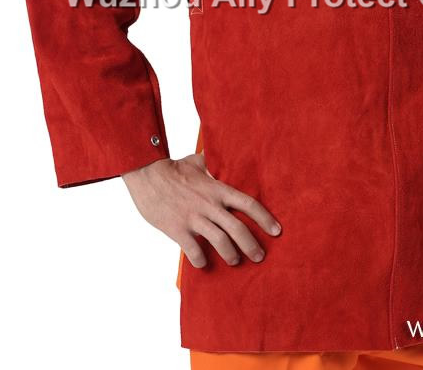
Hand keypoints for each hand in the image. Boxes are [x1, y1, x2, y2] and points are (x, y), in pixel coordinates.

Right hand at [122, 153, 281, 267]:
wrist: (146, 175)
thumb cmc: (172, 168)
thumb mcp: (197, 162)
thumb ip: (213, 165)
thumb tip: (223, 158)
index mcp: (217, 188)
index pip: (248, 204)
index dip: (265, 218)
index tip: (276, 230)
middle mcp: (210, 205)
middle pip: (238, 228)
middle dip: (252, 245)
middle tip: (259, 256)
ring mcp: (194, 218)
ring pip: (220, 242)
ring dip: (231, 255)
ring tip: (235, 261)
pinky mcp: (177, 229)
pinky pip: (194, 251)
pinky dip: (201, 260)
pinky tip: (204, 264)